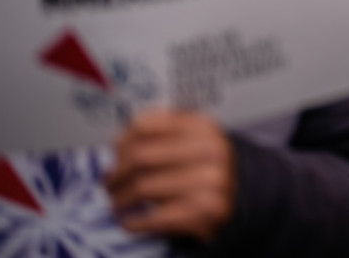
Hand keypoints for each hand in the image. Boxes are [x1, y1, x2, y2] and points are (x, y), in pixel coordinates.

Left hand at [106, 109, 235, 242]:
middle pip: (140, 156)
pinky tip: (129, 221)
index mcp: (202, 126)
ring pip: (145, 187)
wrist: (240, 196)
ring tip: (117, 203)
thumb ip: (159, 131)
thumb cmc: (203, 166)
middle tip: (108, 184)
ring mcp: (212, 181)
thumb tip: (117, 143)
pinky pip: (158, 217)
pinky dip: (137, 222)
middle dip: (116, 173)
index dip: (121, 143)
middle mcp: (210, 150)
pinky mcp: (208, 211)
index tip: (113, 155)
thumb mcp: (190, 139)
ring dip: (121, 199)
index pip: (144, 127)